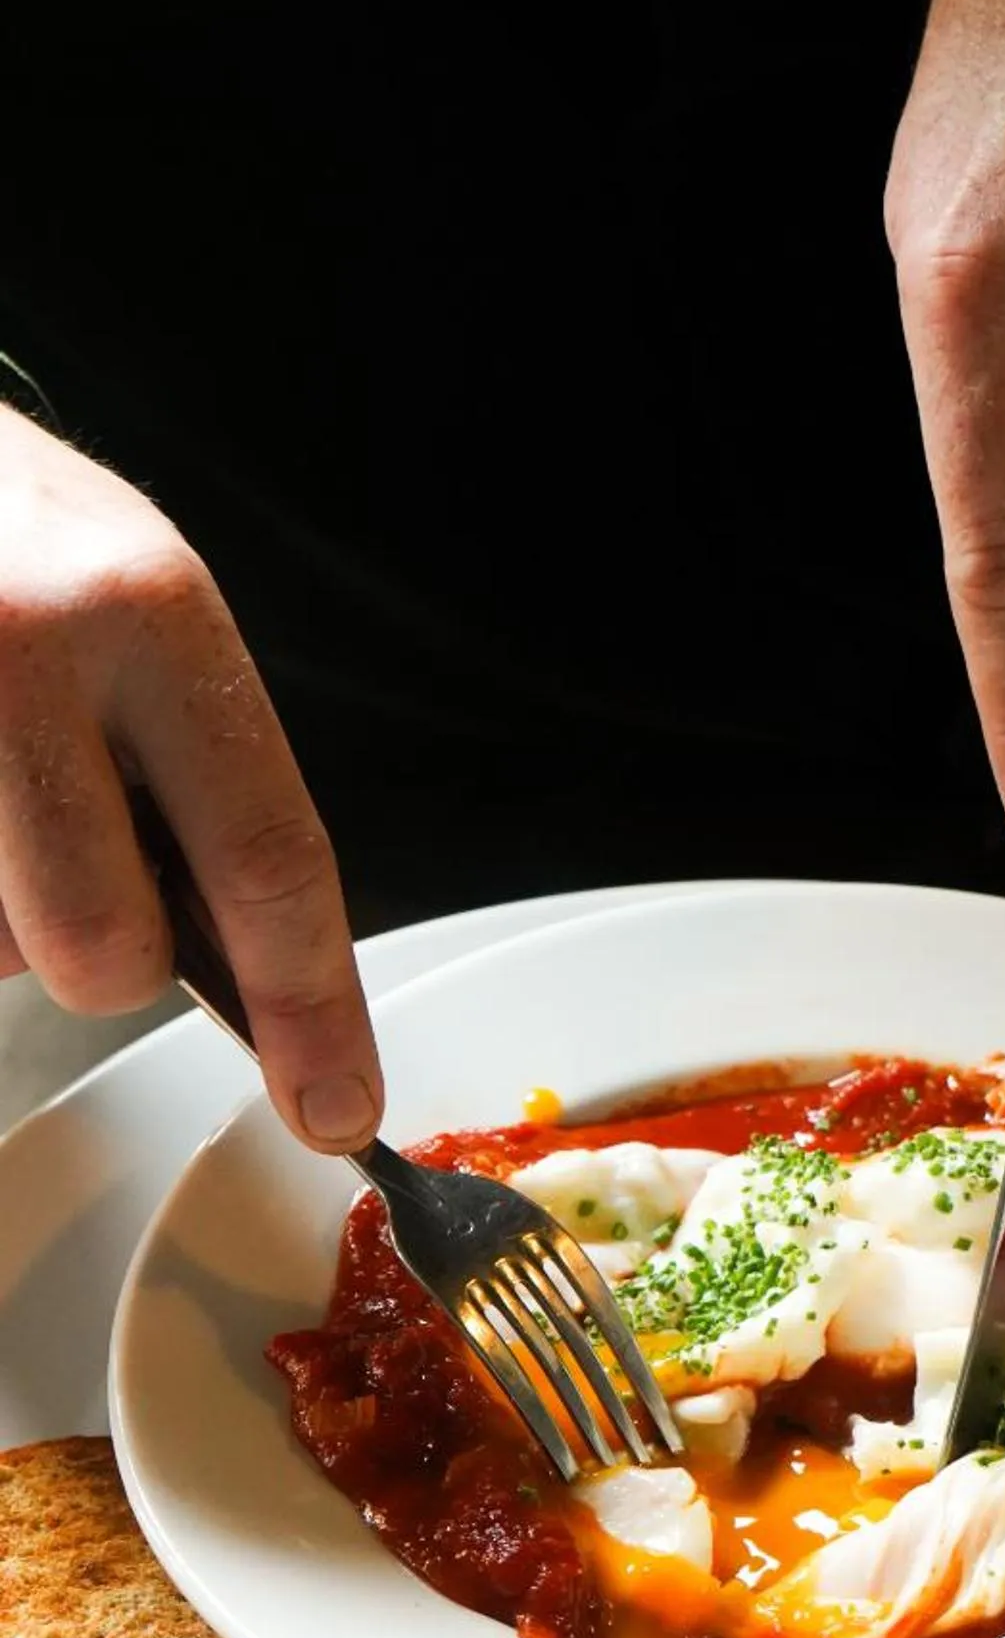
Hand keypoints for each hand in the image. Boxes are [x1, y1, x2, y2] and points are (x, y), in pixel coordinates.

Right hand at [0, 404, 380, 1147]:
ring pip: (3, 948)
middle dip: (110, 958)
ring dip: (11, 906)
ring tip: (1, 778)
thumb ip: (201, 770)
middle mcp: (28, 654)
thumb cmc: (18, 536)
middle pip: (106, 951)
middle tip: (85, 867)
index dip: (311, 1011)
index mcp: (149, 613)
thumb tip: (256, 969)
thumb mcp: (143, 606)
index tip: (337, 1101)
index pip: (268, 859)